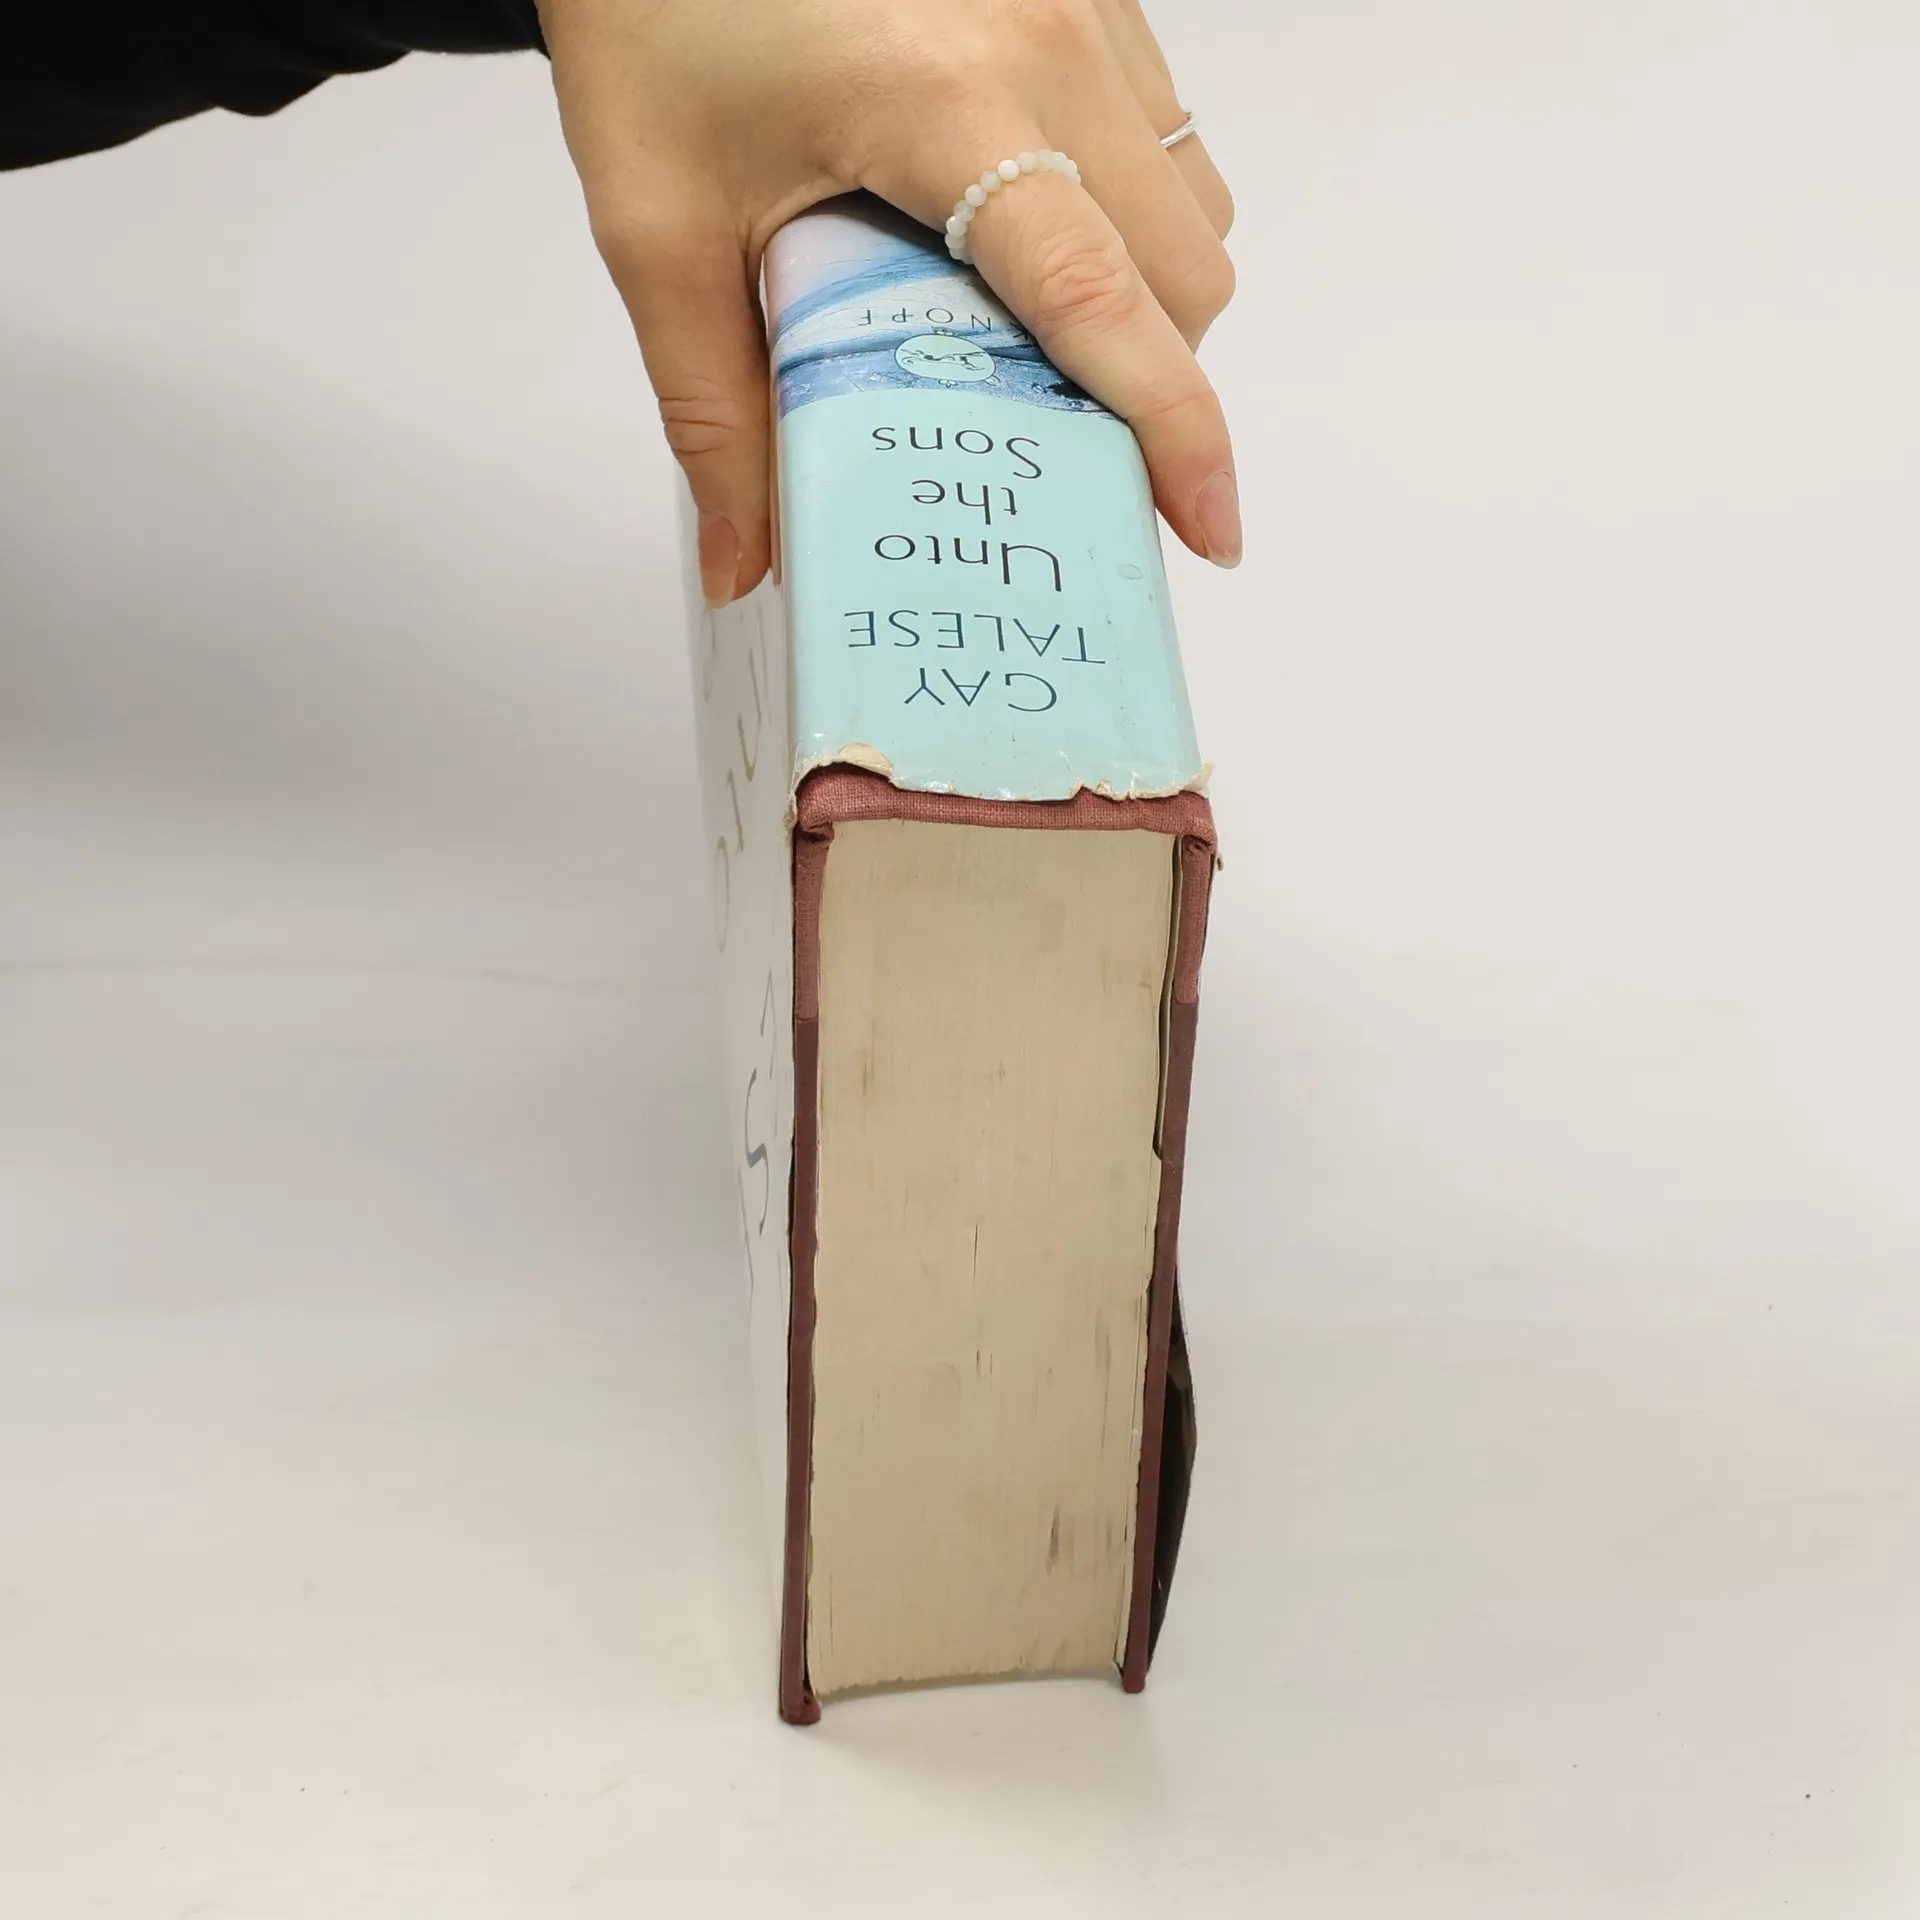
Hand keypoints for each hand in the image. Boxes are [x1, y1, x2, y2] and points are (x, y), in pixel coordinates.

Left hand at [537, 0, 1237, 606]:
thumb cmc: (652, 11)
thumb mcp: (658, 223)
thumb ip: (710, 409)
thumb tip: (748, 566)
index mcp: (943, 104)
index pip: (1099, 300)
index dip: (1173, 434)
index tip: (1208, 530)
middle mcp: (1048, 40)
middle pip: (1183, 272)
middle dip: (1153, 381)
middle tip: (1068, 442)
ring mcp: (1084, 0)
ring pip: (1192, 203)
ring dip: (1147, 297)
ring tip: (1036, 335)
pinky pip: (1164, 131)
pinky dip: (1126, 211)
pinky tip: (1027, 229)